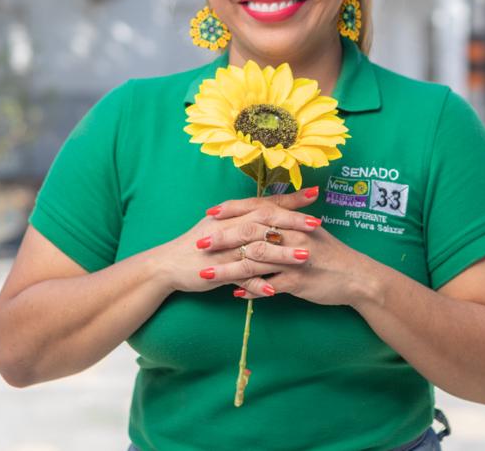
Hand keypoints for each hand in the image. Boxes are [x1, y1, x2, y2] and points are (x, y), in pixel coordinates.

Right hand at [156, 186, 321, 294]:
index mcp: (232, 215)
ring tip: (305, 257)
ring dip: (282, 253)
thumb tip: (271, 210)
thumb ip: (245, 218)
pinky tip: (273, 290)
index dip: (290, 200)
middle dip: (292, 222)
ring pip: (256, 248)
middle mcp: (229, 227)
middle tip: (317, 224)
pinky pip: (239, 277)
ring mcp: (223, 249)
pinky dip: (256, 283)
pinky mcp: (216, 271)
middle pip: (264, 221)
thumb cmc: (198, 245)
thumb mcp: (222, 225)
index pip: (265, 203)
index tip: (314, 195)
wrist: (167, 264)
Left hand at [199, 187, 372, 306]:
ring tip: (206, 273)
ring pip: (255, 261)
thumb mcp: (311, 232)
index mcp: (293, 221)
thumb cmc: (332, 255)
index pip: (258, 209)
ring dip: (228, 268)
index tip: (210, 213)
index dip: (233, 210)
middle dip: (222, 238)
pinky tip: (235, 294)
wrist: (358, 277)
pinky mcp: (299, 281)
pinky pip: (270, 285)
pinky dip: (251, 290)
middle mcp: (293, 235)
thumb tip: (266, 216)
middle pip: (251, 233)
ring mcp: (295, 259)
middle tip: (199, 243)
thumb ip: (288, 222)